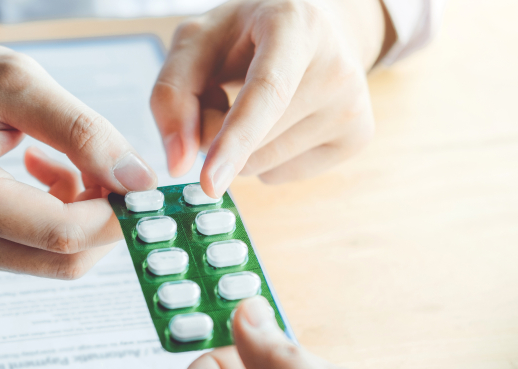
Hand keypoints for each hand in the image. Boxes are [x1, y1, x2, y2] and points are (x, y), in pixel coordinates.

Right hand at [0, 16, 156, 276]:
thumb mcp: (16, 82)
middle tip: (115, 173)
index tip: (144, 187)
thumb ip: (83, 132)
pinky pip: (34, 252)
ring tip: (67, 162)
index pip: (61, 234)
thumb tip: (137, 179)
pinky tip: (49, 177)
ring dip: (82, 217)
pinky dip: (59, 219)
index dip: (117, 215)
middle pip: (64, 261)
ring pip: (55, 260)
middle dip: (106, 221)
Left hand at [151, 0, 393, 196]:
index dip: (234, 139)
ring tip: (255, 104)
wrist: (317, 29)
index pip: (266, 93)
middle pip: (252, 142)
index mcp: (295, 25)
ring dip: (239, 149)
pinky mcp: (357, 137)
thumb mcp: (198, 43)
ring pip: (262, 166)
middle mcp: (336, 66)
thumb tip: (177, 164)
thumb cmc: (248, 35)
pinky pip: (280, 175)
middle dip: (216, 135)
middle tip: (223, 95)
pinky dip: (263, 159)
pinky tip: (278, 122)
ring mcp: (352, 106)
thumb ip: (171, 95)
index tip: (209, 182)